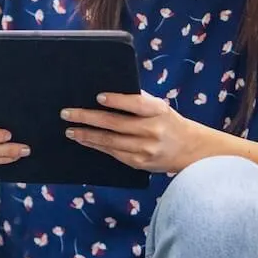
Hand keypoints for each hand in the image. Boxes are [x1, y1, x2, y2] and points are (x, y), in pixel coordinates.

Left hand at [62, 91, 208, 173]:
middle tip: (67, 113)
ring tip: (70, 130)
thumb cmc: (168, 121)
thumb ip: (138, 100)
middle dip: (88, 118)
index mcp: (158, 111)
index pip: (136, 104)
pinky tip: (84, 140)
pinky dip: (96, 146)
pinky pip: (113, 153)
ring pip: (110, 141)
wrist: (190, 149)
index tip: (98, 96)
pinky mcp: (140, 162)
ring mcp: (146, 149)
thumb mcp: (159, 107)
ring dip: (87, 135)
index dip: (117, 100)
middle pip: (116, 124)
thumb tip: (105, 94)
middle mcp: (153, 130)